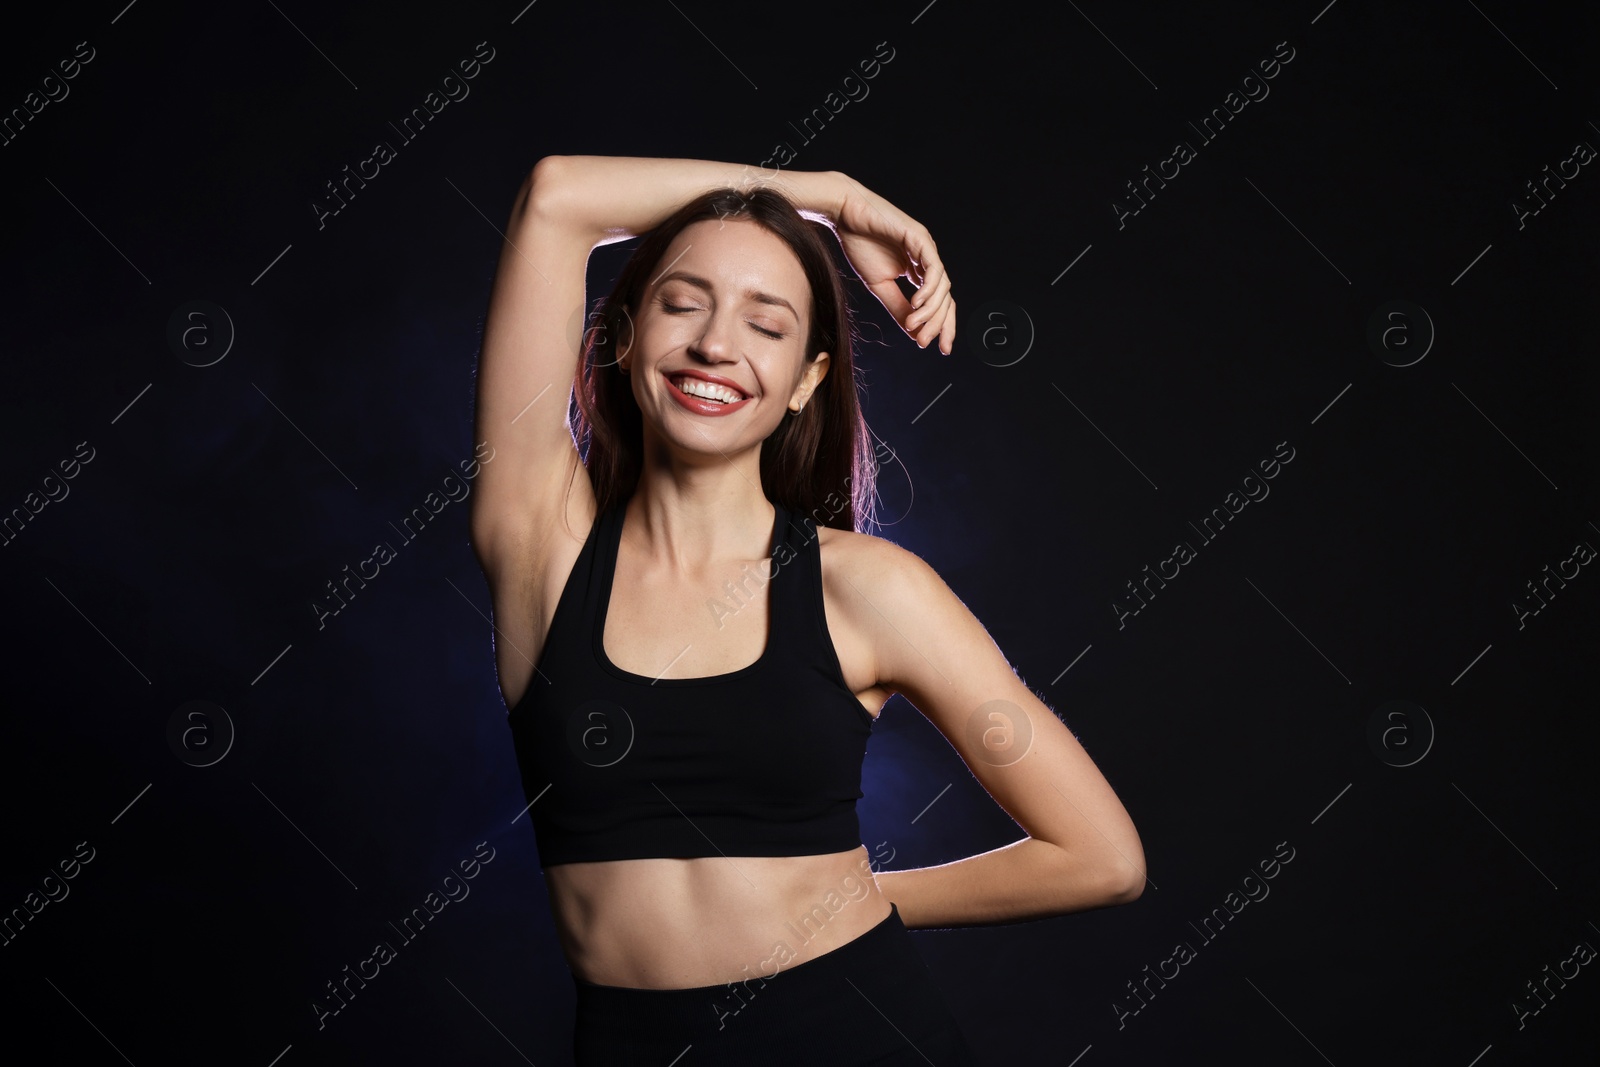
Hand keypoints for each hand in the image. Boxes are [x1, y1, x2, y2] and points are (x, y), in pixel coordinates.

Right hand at [832, 176, 954, 353]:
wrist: (845, 217)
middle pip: (946, 298)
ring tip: (915, 326)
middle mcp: (927, 260)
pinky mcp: (920, 239)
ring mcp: (926, 248)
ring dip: (931, 311)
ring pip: (942, 286)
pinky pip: (933, 269)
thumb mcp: (880, 286)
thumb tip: (914, 333)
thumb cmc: (860, 246)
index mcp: (919, 271)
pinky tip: (917, 304)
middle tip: (925, 342)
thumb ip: (898, 307)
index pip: (940, 303)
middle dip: (939, 324)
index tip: (939, 349)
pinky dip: (929, 290)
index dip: (942, 325)